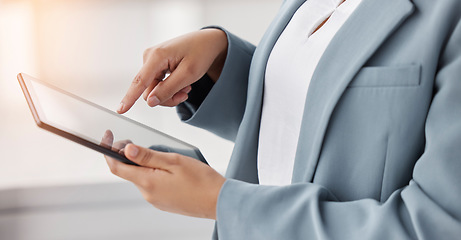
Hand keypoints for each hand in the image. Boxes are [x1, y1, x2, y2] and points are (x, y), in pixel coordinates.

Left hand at [103, 142, 225, 219]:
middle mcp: (148, 194)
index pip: (117, 167)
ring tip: (162, 155)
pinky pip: (152, 185)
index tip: (108, 137)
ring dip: (144, 164)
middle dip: (129, 155)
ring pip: (141, 177)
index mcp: (148, 182)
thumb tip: (126, 149)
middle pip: (129, 171)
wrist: (219, 201)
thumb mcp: (174, 161)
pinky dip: (153, 173)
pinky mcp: (163, 202)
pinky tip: (169, 169)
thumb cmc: (202, 181)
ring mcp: (156, 200)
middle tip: (138, 141)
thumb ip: (148, 156)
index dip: (108, 150)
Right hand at [117, 29, 227, 112]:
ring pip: (153, 90)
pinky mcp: (155, 64)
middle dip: (167, 97)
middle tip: (185, 95)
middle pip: (148, 90)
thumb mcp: (188, 74)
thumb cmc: (201, 53)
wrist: (207, 42)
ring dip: (170, 93)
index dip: (129, 98)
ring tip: (187, 87)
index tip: (120, 110)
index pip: (140, 82)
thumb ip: (168, 89)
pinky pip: (156, 84)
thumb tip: (149, 102)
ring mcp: (151, 60)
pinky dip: (170, 88)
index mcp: (157, 56)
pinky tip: (183, 83)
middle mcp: (150, 56)